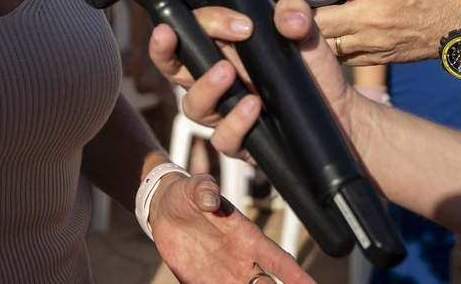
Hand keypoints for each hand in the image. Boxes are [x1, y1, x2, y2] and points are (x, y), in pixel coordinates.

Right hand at [148, 0, 387, 193]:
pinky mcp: (240, 143)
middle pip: (172, 65)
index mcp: (224, 49)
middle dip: (162, 49)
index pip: (195, 28)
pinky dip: (236, 122)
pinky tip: (254, 106)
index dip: (207, 21)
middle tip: (168, 33)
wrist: (341, 114)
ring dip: (204, 86)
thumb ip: (297, 15)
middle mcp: (216, 80)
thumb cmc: (313, 72)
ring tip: (227, 72)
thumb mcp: (308, 36)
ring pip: (191, 104)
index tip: (242, 23)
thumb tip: (286, 16)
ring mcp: (224, 113)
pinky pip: (223, 138)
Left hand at [149, 167, 314, 283]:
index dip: (296, 274)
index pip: (278, 259)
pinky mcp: (200, 282)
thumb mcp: (195, 186)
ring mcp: (222, 274)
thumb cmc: (187, 194)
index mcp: (247, 237)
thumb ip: (204, 190)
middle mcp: (240, 260)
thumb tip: (210, 199)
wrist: (164, 208)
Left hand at [265, 0, 460, 65]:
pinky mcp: (375, 58)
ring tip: (287, 16)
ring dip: (303, 31)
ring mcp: (373, 40)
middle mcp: (373, 14)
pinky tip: (310, 34)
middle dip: (290, 11)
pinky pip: (338, 56)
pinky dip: (321, 47)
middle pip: (317, 19)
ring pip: (323, 42)